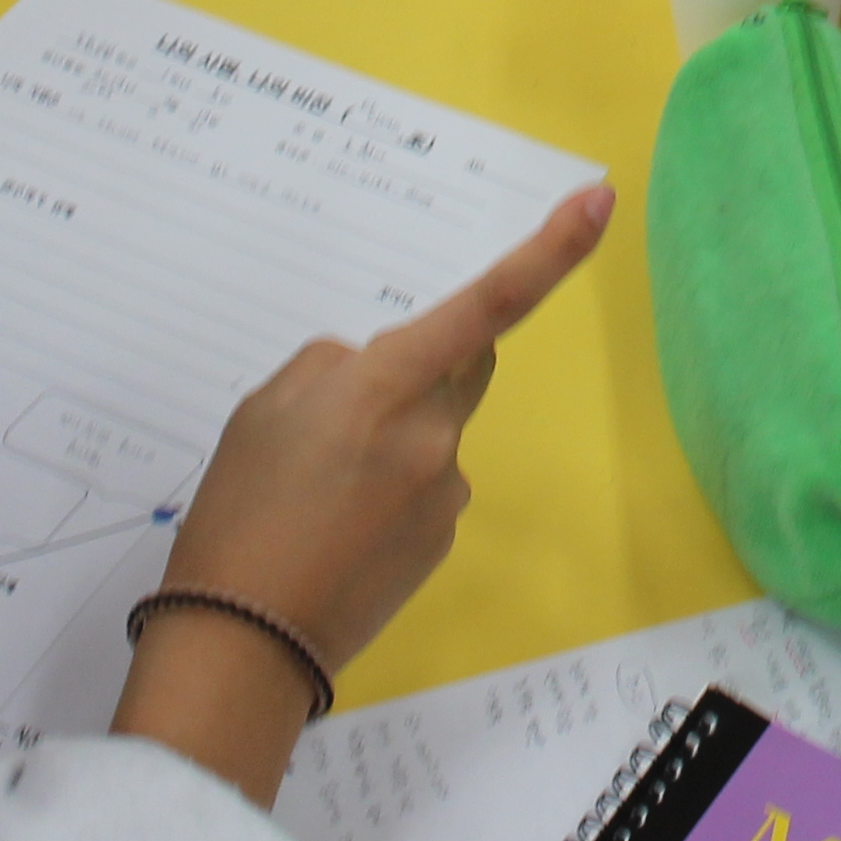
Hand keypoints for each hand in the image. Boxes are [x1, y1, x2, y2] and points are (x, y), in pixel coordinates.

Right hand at [114, 182, 614, 801]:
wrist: (247, 641)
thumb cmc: (240, 511)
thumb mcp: (263, 410)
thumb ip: (331, 371)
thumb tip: (372, 373)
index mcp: (387, 386)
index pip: (488, 303)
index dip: (552, 250)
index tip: (601, 199)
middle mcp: (435, 433)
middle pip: (462, 365)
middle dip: (424, 365)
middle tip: (343, 412)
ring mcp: (446, 492)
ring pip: (432, 433)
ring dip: (392, 443)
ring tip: (312, 494)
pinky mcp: (442, 541)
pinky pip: (426, 488)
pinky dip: (390, 495)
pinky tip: (333, 530)